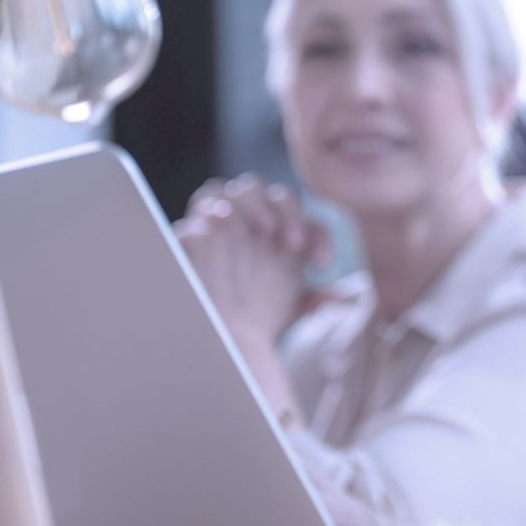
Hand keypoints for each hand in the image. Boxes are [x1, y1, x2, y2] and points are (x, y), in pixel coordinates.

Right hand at [174, 173, 330, 347]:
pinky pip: (197, 215)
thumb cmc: (257, 316)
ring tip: (261, 231)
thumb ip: (311, 299)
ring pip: (230, 190)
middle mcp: (247, 220)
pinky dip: (208, 222)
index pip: (303, 217)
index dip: (318, 237)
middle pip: (270, 192)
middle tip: (292, 244)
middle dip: (284, 211)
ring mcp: (216, 223)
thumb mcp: (287, 310)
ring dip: (249, 204)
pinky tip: (221, 239)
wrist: (216, 335)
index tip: (322, 265)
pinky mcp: (189, 236)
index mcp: (278, 230)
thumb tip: (336, 294)